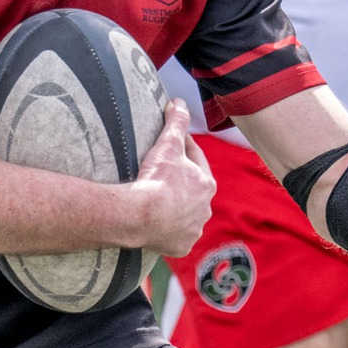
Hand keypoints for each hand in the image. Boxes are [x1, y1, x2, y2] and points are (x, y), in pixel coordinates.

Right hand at [127, 100, 213, 257]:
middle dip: (181, 183)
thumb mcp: (167, 145)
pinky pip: (175, 237)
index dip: (183, 150)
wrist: (141, 215)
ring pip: (186, 215)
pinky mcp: (180, 246)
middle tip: (162, 176)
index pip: (195, 161)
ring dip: (177, 209)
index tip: (172, 145)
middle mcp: (205, 209)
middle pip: (192, 191)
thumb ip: (176, 122)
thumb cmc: (157, 179)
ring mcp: (193, 229)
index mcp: (206, 183)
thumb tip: (178, 101)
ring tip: (159, 203)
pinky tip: (159, 226)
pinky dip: (169, 231)